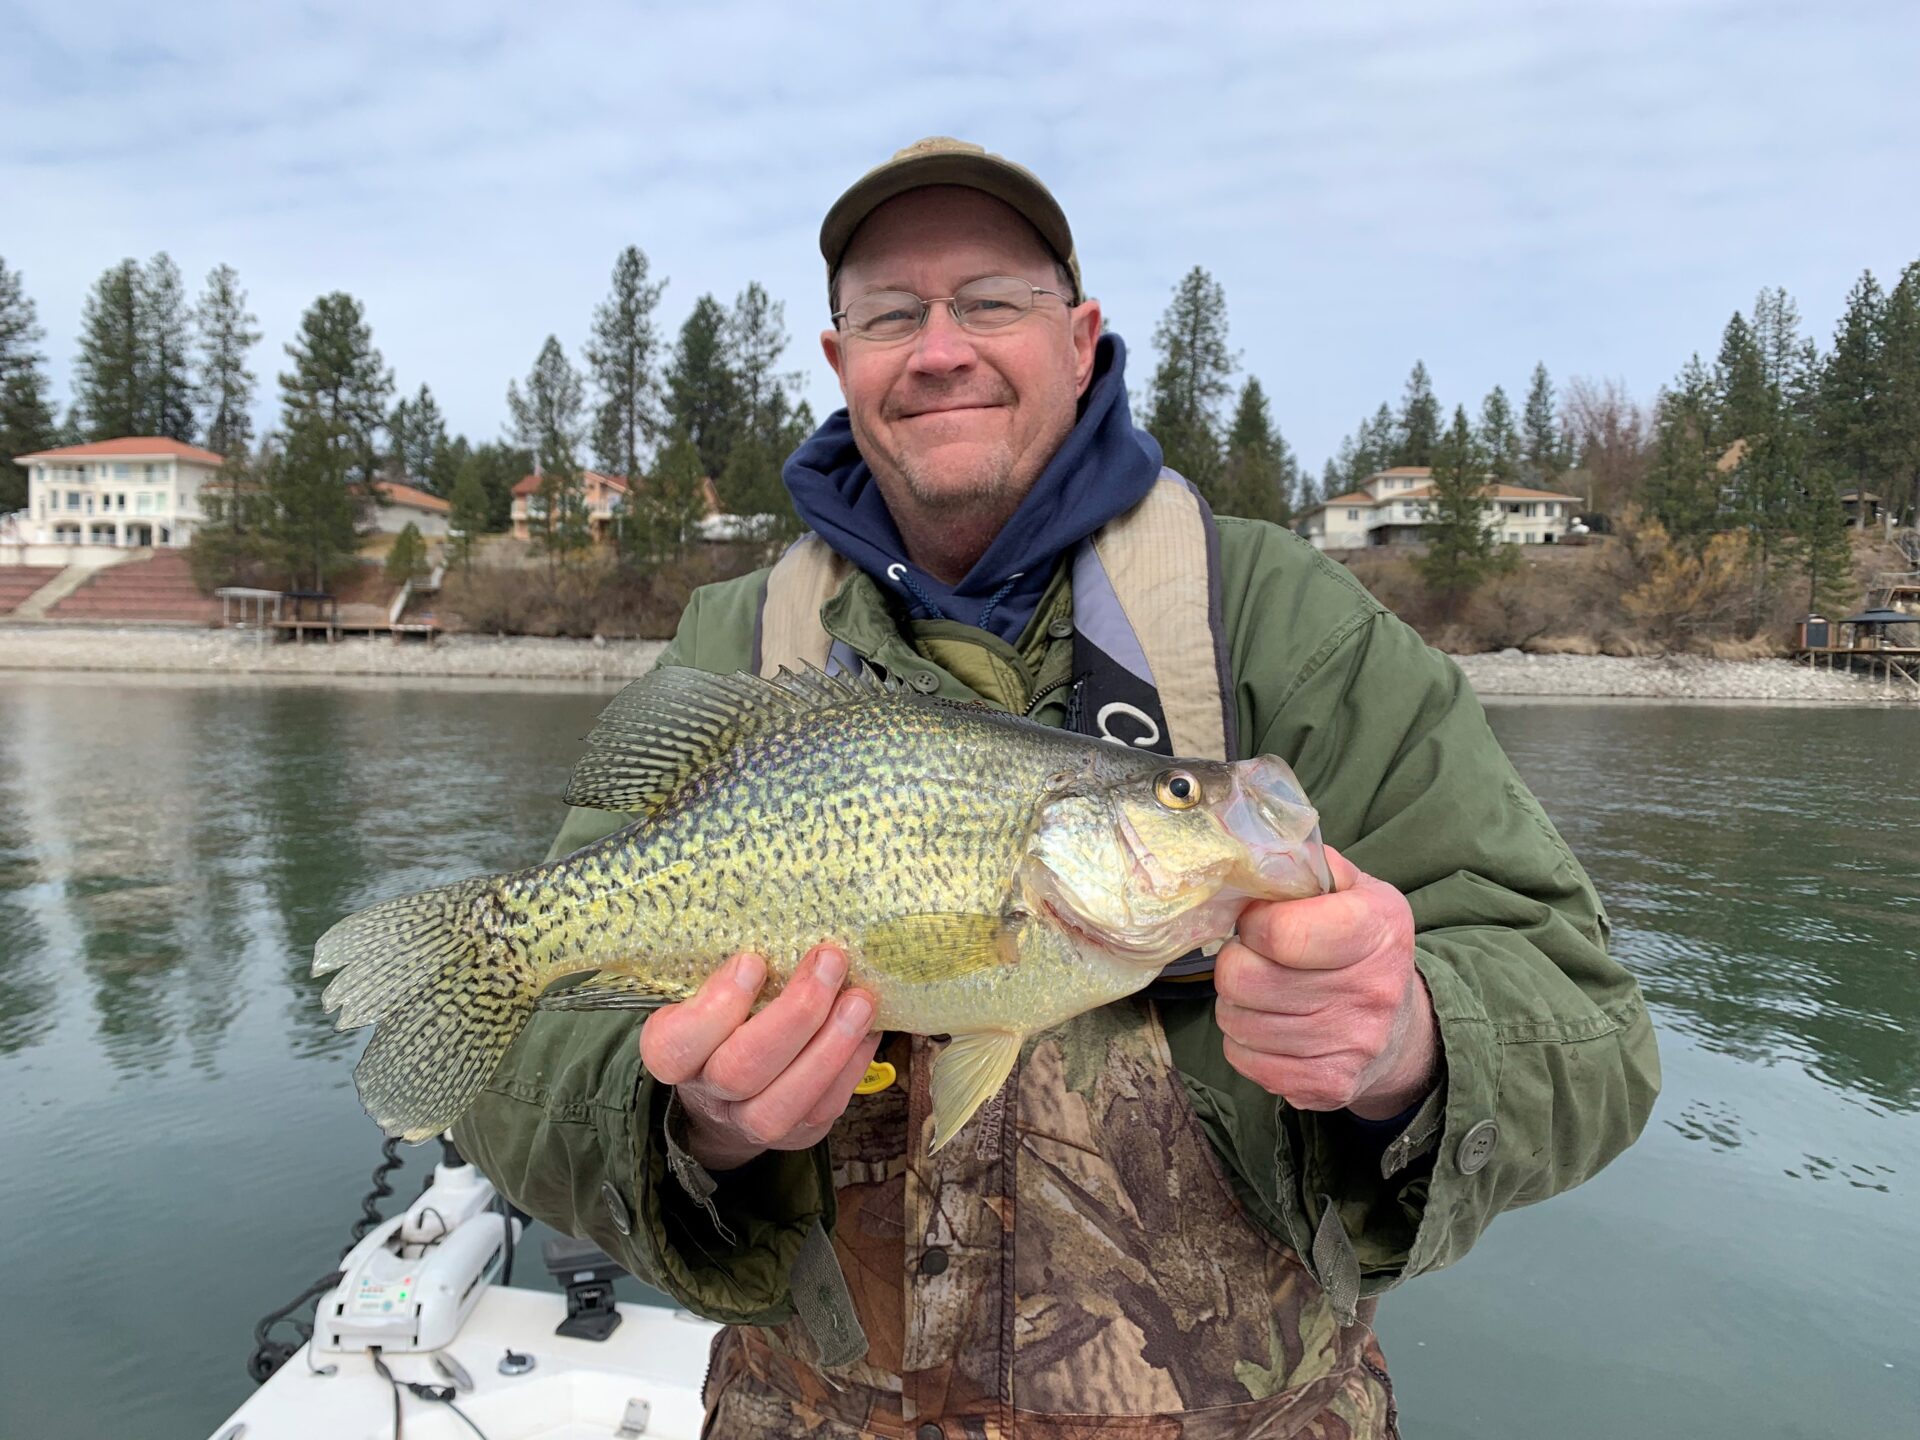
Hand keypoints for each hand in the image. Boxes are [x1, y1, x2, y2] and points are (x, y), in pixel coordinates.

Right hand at [639, 946, 880, 1170]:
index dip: (716, 1006)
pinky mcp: (797, 1134)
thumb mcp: (708, 995)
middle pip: (741, 1070)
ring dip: (831, 1044)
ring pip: (786, 1101)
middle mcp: (708, 1093)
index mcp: (674, 1054)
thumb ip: (731, 972)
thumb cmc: (723, 1023)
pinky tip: (867, 1027)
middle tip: (829, 962)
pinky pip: (825, 1106)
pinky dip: (851, 1063)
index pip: (675, 1045)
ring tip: (860, 998)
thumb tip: (787, 925)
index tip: (753, 962)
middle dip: (794, 1015)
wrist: (730, 1096)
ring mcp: (750, 1121)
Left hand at [1214, 846, 1436, 1119]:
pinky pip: (1244, 1060)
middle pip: (1244, 979)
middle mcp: (1371, 991)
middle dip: (1237, 962)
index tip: (1259, 921)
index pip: (1281, 932)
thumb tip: (1256, 856)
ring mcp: (1351, 1045)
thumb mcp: (1355, 890)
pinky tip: (1272, 1025)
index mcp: (1378, 929)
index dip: (1253, 923)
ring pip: (1236, 1020)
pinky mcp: (1328, 1085)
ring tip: (1265, 991)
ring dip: (1237, 1003)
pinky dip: (1245, 1041)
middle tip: (1255, 958)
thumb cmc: (1363, 947)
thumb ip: (1309, 866)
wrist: (1402, 1029)